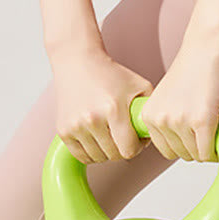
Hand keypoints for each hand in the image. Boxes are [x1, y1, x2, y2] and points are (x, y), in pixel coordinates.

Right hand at [50, 45, 154, 163]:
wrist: (77, 61)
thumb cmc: (110, 74)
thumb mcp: (140, 86)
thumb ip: (150, 110)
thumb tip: (155, 134)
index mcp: (113, 109)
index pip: (129, 150)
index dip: (137, 147)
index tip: (136, 138)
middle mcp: (92, 119)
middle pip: (114, 156)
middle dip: (122, 148)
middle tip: (123, 134)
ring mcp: (75, 126)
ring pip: (99, 158)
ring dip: (107, 151)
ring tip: (109, 133)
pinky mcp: (63, 130)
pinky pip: (82, 156)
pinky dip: (91, 152)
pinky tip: (96, 137)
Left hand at [140, 34, 218, 161]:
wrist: (207, 46)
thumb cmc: (192, 67)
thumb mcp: (166, 98)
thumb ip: (165, 120)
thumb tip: (176, 145)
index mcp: (149, 115)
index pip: (165, 150)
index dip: (181, 144)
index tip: (190, 133)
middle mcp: (161, 120)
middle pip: (180, 154)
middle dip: (194, 146)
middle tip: (202, 128)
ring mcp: (180, 122)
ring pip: (195, 155)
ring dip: (206, 147)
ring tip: (209, 126)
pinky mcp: (202, 122)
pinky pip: (207, 152)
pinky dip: (215, 150)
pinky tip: (217, 135)